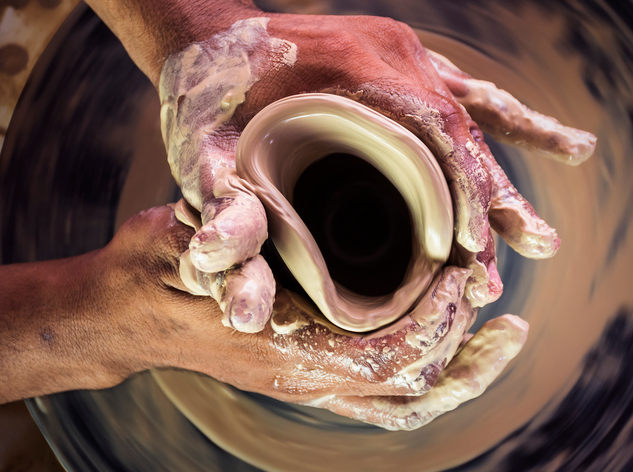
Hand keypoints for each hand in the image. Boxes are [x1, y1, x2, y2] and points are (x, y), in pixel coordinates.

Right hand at [100, 205, 527, 430]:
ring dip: (457, 373)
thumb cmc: (152, 271)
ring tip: (502, 341)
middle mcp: (301, 376)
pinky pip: (380, 397)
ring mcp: (306, 381)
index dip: (431, 322)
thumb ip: (209, 239)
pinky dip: (427, 378)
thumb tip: (231, 231)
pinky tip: (451, 349)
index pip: (381, 357)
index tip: (458, 274)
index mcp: (281, 349)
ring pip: (400, 401)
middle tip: (504, 316)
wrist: (127, 313)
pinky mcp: (307, 372)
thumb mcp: (175, 244)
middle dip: (464, 352)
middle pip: (407, 389)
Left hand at [159, 12, 596, 325]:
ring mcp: (406, 55)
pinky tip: (570, 148)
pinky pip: (471, 95)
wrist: (210, 35)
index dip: (461, 195)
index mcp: (352, 72)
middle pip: (461, 134)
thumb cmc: (206, 98)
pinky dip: (519, 125)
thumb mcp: (206, 155)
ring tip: (546, 232)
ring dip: (510, 175)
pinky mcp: (409, 62)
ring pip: (476, 119)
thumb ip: (229, 216)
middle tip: (524, 257)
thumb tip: (241, 306)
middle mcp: (393, 56)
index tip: (478, 253)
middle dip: (491, 201)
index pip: (431, 137)